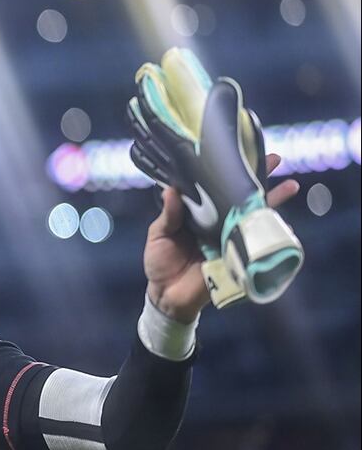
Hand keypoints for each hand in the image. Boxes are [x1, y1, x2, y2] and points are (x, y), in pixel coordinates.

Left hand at [144, 153, 299, 322]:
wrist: (166, 297)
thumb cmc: (159, 263)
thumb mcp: (159, 235)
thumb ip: (168, 214)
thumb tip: (171, 189)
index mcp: (197, 214)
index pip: (214, 188)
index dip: (226, 172)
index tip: (237, 153)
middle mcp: (216, 222)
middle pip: (240, 197)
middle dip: (259, 179)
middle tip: (276, 159)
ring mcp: (228, 238)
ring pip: (251, 216)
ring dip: (271, 202)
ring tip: (290, 186)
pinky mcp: (235, 256)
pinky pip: (253, 242)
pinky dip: (266, 232)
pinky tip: (279, 221)